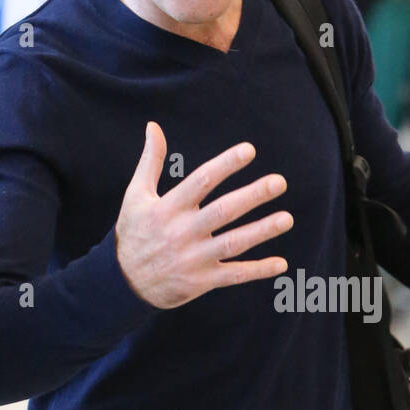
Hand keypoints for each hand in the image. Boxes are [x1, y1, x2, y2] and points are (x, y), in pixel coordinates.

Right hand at [115, 122, 292, 308]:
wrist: (123, 283)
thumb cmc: (133, 232)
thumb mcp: (135, 196)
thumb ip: (150, 161)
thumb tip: (153, 126)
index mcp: (167, 208)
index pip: (201, 181)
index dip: (225, 165)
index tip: (249, 150)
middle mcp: (182, 232)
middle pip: (223, 211)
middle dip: (252, 196)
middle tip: (279, 182)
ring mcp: (193, 259)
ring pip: (233, 243)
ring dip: (261, 231)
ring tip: (287, 218)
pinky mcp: (201, 281)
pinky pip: (234, 275)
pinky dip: (257, 271)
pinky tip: (281, 263)